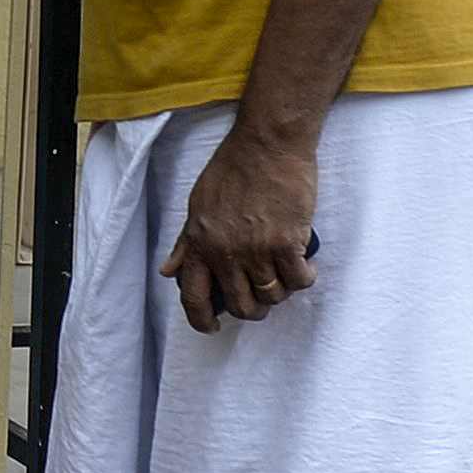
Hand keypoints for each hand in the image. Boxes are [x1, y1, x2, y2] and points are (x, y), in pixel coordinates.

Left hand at [163, 126, 320, 333]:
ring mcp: (257, 249)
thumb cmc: (232, 169)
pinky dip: (304, 278)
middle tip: (262, 297)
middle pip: (242, 305)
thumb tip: (168, 272)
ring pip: (272, 296)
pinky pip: (300, 280)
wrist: (267, 144)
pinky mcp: (288, 242)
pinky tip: (303, 267)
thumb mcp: (197, 205)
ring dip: (280, 292)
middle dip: (253, 309)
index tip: (211, 328)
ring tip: (284, 275)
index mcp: (199, 243)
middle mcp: (225, 252)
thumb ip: (185, 243)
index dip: (201, 320)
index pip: (193, 296)